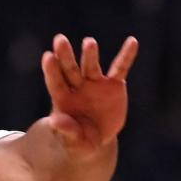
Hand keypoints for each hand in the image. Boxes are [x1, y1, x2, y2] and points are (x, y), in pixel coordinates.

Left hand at [41, 34, 138, 151]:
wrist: (95, 137)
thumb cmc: (78, 140)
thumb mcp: (72, 141)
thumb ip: (65, 131)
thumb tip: (55, 121)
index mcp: (63, 99)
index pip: (55, 82)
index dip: (51, 71)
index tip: (47, 56)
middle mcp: (77, 87)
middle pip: (70, 69)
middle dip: (65, 55)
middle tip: (59, 40)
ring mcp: (95, 84)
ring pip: (91, 67)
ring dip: (90, 55)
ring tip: (89, 43)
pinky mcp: (113, 85)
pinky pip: (120, 68)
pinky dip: (126, 56)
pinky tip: (133, 41)